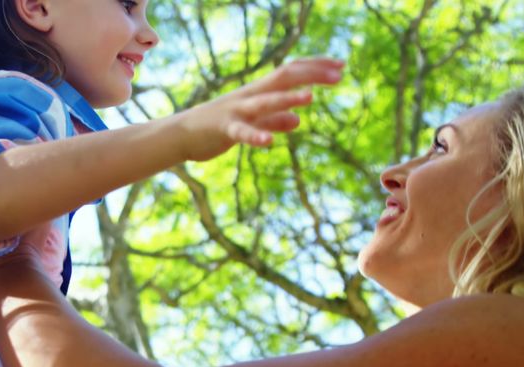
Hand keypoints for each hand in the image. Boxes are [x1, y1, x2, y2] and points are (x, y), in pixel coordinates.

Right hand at [174, 57, 343, 161]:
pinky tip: (267, 142)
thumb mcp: (253, 123)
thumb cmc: (219, 127)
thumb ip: (274, 120)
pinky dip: (255, 136)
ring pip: (264, 101)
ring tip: (310, 97)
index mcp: (259, 92)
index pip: (291, 72)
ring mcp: (237, 111)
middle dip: (312, 75)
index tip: (341, 67)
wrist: (182, 135)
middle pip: (284, 77)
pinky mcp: (224, 130)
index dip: (316, 68)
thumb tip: (297, 120)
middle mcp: (251, 96)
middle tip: (339, 75)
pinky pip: (241, 132)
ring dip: (287, 99)